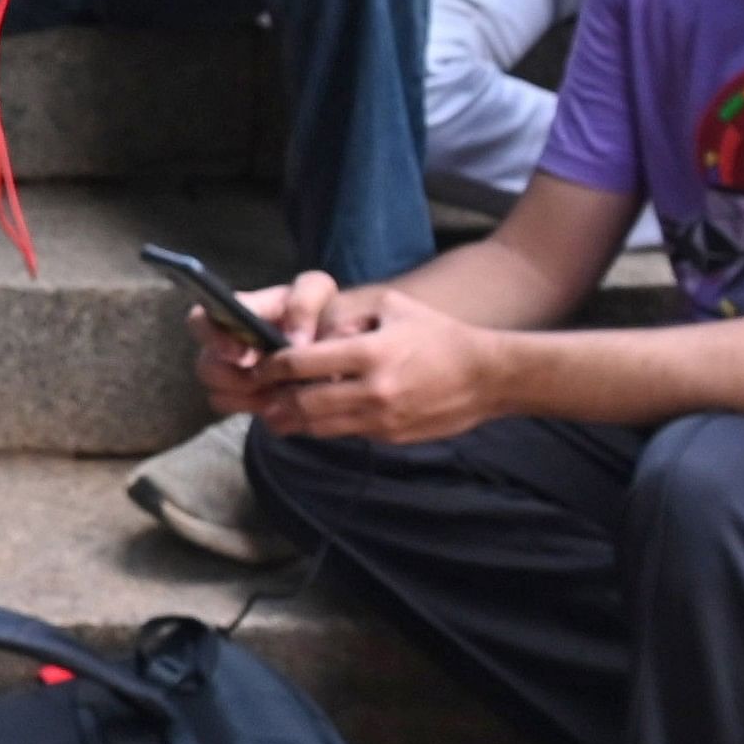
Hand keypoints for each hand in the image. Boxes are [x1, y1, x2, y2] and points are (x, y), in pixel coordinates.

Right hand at [189, 270, 375, 413]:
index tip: (238, 354)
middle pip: (206, 367)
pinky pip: (234, 408)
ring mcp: (234, 371)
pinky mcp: (245, 395)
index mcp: (238, 312)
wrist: (334, 336)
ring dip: (244, 397)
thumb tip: (294, 342)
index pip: (199, 320)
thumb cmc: (318, 306)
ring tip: (277, 394)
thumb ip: (303, 305)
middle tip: (261, 381)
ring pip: (217, 392)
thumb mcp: (316, 291)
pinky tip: (278, 402)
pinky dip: (253, 409)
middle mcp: (227, 343)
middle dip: (231, 378)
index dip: (210, 338)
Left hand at [249, 288, 514, 443]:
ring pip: (319, 426)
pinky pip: (345, 433)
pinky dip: (322, 427)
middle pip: (303, 403)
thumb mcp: (392, 307)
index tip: (258, 367)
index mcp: (369, 353)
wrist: (487, 376)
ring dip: (291, 421)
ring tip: (272, 413)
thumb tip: (311, 335)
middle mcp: (372, 390)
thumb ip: (348, 317)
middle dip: (274, 400)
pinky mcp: (390, 436)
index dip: (272, 367)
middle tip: (256, 396)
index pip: (302, 364)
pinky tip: (310, 419)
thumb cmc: (438, 334)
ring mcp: (382, 419)